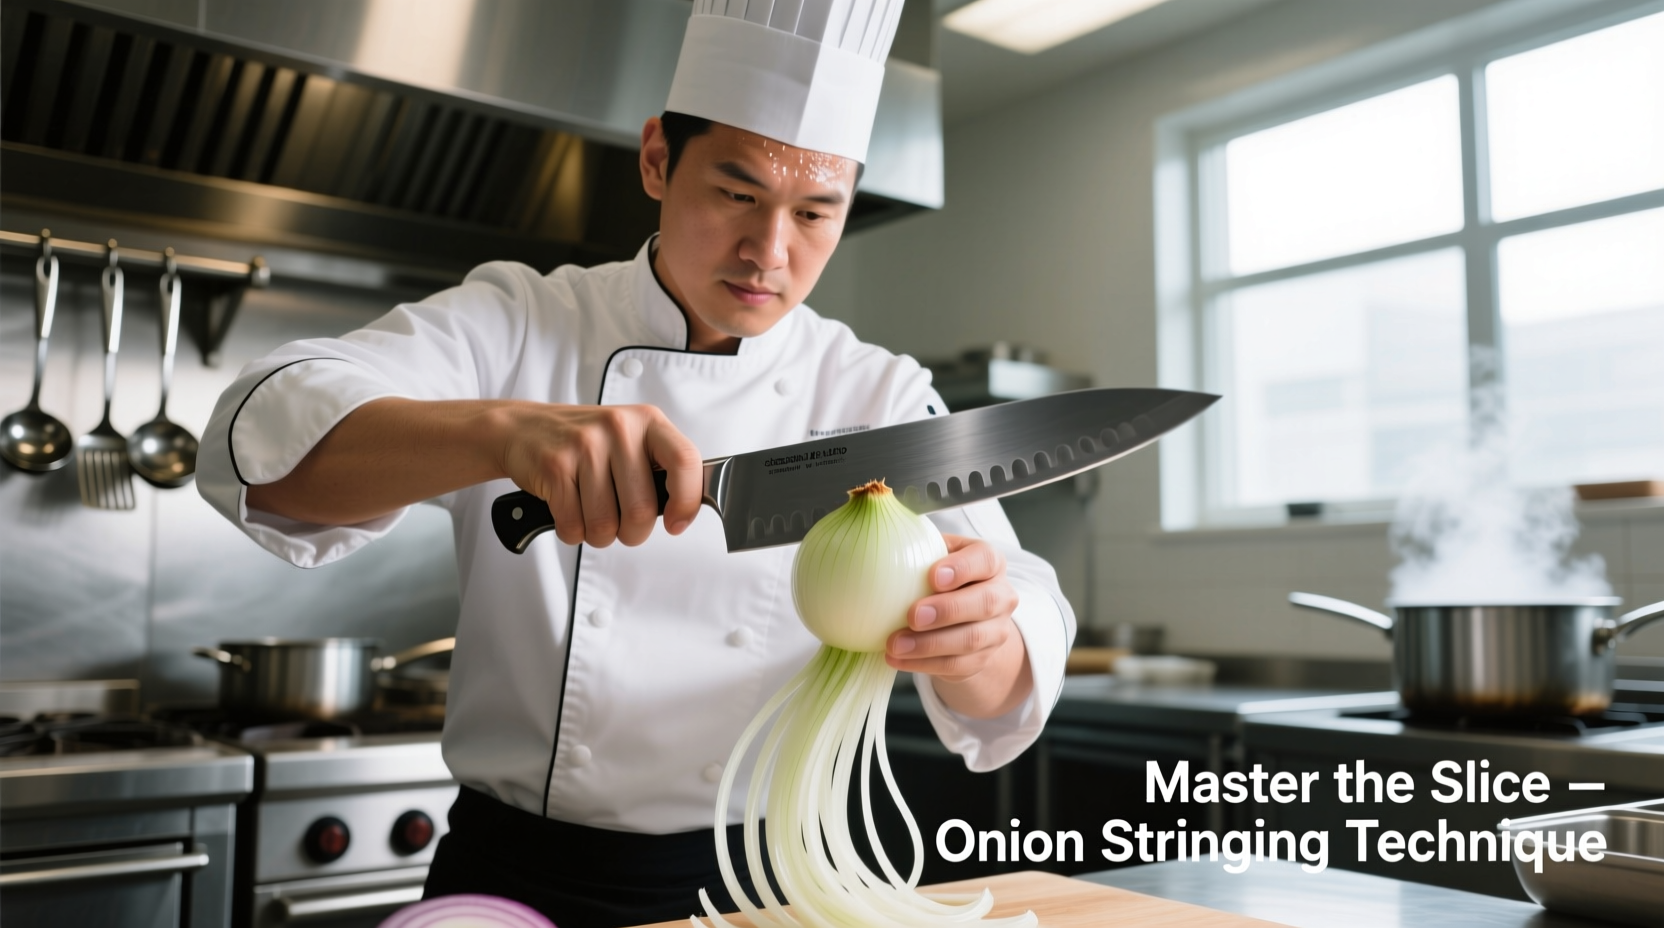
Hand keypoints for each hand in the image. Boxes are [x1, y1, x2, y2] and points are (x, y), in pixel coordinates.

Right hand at [499, 403, 702, 547]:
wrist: (523, 428)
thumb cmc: (585, 443)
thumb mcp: (630, 440)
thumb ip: (660, 470)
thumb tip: (686, 511)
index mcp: (648, 422)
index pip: (685, 461)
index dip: (687, 501)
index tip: (677, 524)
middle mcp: (619, 429)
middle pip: (642, 510)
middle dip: (632, 533)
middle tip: (621, 525)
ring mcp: (585, 445)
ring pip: (606, 524)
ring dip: (599, 535)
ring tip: (591, 514)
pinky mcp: (555, 466)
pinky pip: (574, 525)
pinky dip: (573, 532)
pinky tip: (569, 511)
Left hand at [885, 534, 1033, 718]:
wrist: (971, 621)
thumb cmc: (945, 580)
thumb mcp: (937, 556)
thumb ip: (916, 544)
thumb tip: (873, 525)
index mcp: (989, 563)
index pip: (985, 560)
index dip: (962, 568)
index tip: (932, 576)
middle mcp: (1000, 596)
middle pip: (983, 603)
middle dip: (947, 610)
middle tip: (913, 615)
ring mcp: (995, 631)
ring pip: (970, 640)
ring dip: (929, 644)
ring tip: (895, 644)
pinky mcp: (982, 660)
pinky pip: (955, 665)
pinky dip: (923, 664)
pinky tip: (896, 659)